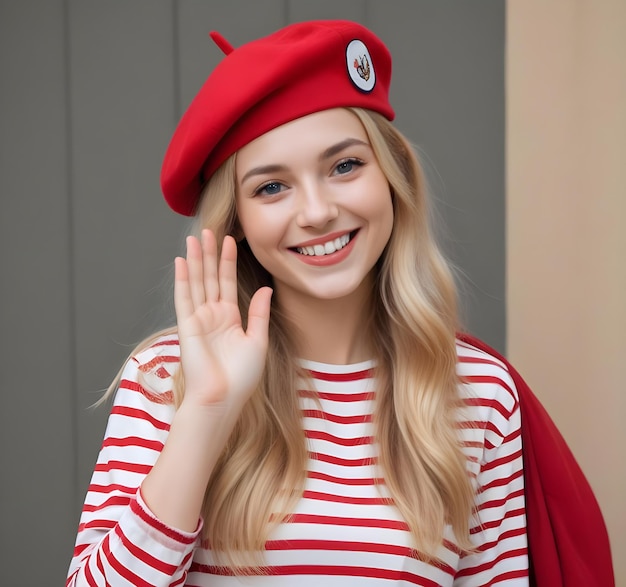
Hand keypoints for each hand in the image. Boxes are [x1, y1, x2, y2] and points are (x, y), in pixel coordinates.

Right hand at [174, 229, 271, 408]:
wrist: (223, 398)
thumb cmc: (242, 376)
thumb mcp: (257, 340)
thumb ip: (259, 313)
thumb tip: (266, 288)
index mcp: (230, 318)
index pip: (228, 282)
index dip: (228, 261)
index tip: (230, 239)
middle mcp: (212, 315)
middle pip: (210, 277)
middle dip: (210, 253)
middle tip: (208, 229)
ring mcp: (199, 319)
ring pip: (197, 282)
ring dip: (196, 260)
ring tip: (195, 237)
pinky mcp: (187, 326)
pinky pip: (184, 298)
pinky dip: (183, 279)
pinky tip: (182, 260)